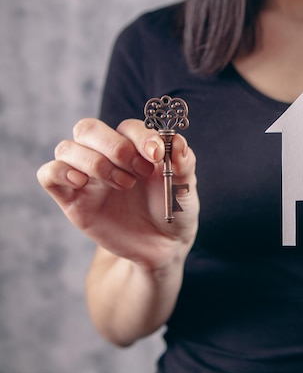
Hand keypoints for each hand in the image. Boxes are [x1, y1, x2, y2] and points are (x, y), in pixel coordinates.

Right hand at [37, 118, 198, 270]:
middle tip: (138, 171)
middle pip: (88, 128)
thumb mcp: (185, 187)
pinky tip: (83, 183)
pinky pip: (48, 174)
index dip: (141, 136)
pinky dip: (60, 171)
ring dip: (95, 163)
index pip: (127, 126)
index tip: (157, 156)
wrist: (162, 246)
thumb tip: (178, 140)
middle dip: (114, 146)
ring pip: (67, 148)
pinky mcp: (72, 198)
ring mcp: (87, 176)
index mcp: (135, 146)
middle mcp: (107, 155)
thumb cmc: (173, 210)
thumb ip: (184, 163)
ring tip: (124, 185)